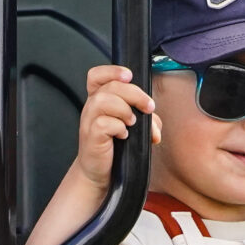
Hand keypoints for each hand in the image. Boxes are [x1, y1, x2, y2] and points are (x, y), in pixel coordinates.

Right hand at [75, 64, 159, 189]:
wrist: (100, 173)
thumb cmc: (116, 148)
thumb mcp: (134, 129)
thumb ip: (147, 121)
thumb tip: (154, 126)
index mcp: (100, 99)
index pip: (97, 75)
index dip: (112, 71)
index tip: (129, 76)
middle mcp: (92, 107)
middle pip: (110, 86)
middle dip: (134, 93)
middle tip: (147, 107)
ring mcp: (89, 121)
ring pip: (103, 100)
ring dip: (124, 109)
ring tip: (131, 123)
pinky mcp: (91, 136)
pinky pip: (103, 123)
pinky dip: (118, 127)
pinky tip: (123, 135)